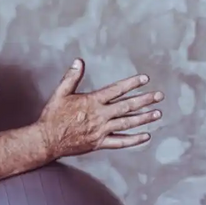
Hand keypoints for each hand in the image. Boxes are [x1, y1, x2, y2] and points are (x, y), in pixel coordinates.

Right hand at [36, 59, 164, 157]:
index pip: (116, 90)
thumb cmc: (52, 116)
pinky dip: (134, 140)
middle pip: (127, 106)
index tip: (145, 79)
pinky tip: (146, 136)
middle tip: (159, 96)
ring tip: (157, 113)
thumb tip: (79, 61)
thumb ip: (72, 77)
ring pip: (127, 123)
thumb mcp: (60, 93)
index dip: (132, 83)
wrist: (46, 139)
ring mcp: (101, 130)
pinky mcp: (100, 143)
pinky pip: (121, 142)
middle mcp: (100, 116)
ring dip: (144, 118)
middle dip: (145, 100)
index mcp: (91, 102)